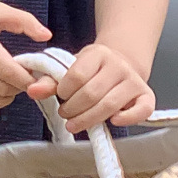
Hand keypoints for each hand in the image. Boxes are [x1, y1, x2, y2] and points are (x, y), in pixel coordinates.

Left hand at [27, 42, 154, 134]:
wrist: (121, 64)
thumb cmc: (91, 71)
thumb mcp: (70, 69)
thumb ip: (50, 81)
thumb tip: (31, 91)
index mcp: (98, 53)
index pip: (77, 75)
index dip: (64, 91)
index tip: (60, 97)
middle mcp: (119, 65)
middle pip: (92, 93)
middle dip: (73, 109)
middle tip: (65, 115)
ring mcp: (134, 81)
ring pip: (110, 105)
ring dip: (89, 119)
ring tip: (75, 124)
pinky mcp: (146, 96)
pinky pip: (142, 110)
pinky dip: (128, 119)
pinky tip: (112, 122)